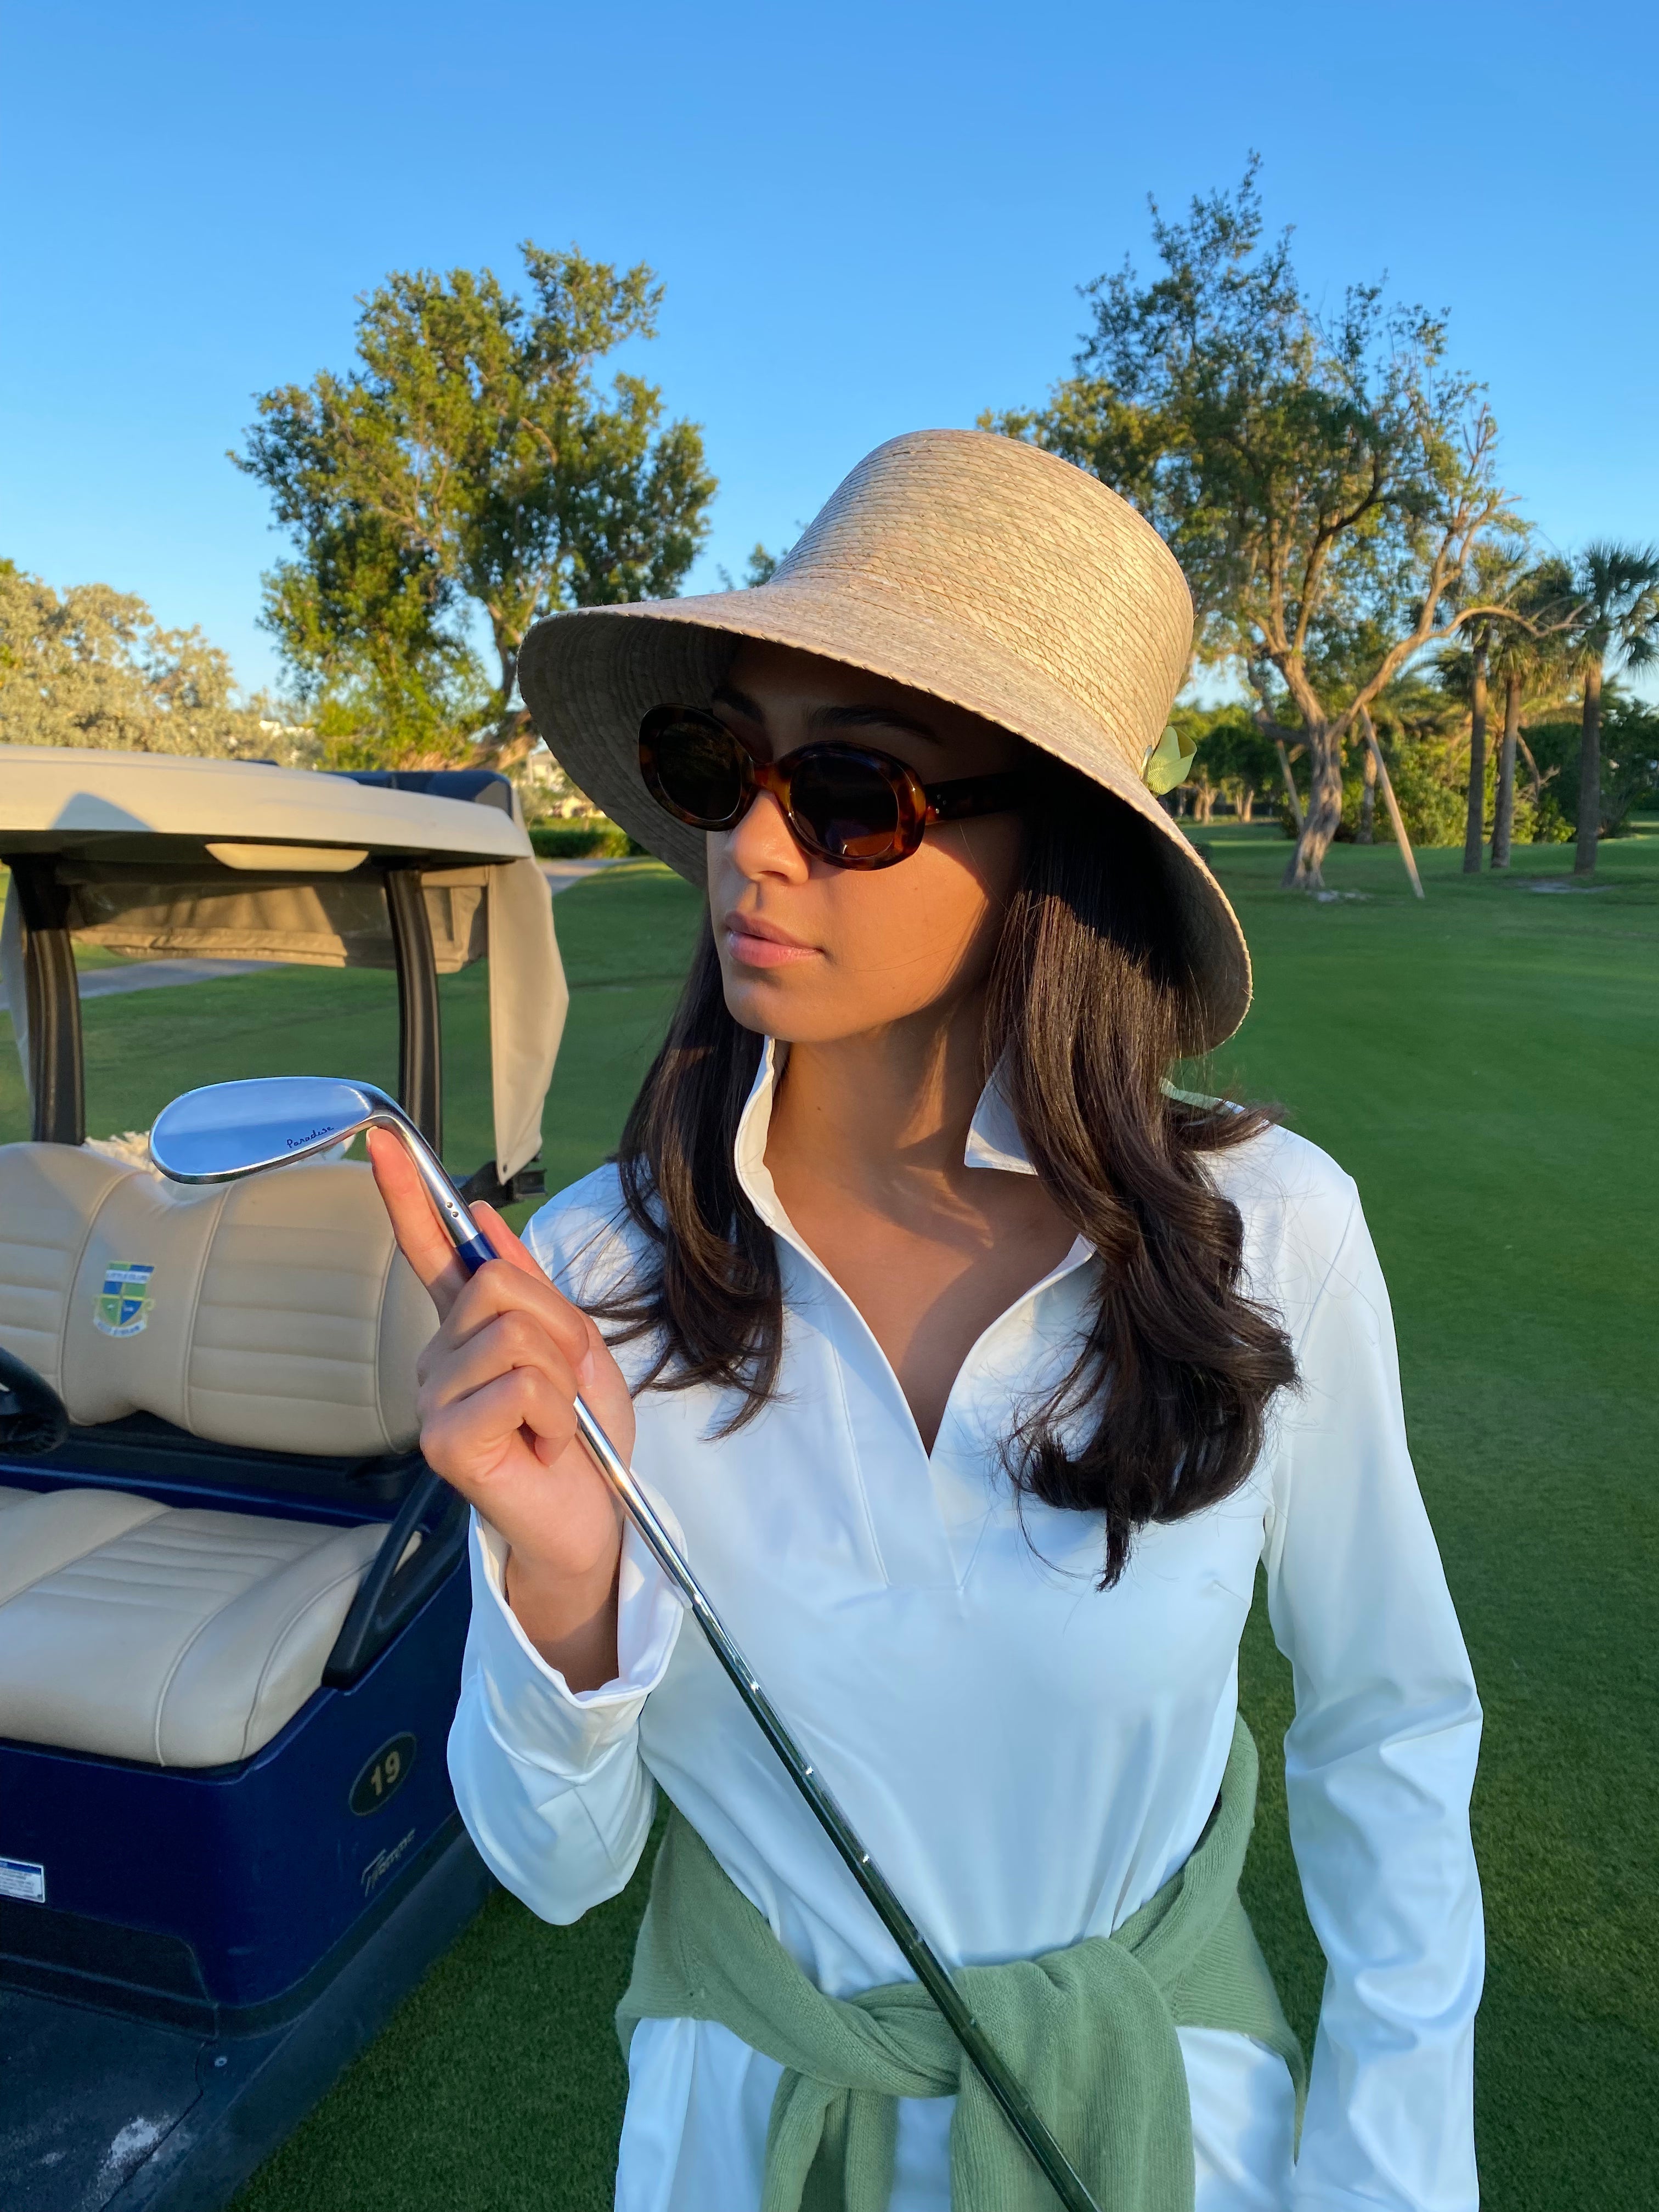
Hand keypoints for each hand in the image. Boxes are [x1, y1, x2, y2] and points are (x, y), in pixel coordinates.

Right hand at [367, 1129, 633, 1686]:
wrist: (596, 1520)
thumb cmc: (583, 1441)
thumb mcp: (575, 1348)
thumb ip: (532, 1288)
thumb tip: (483, 1216)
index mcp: (469, 1331)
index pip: (427, 1250)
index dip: (406, 1193)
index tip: (381, 1141)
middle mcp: (438, 1359)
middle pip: (499, 1285)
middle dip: (558, 1331)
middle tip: (563, 1390)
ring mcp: (434, 1399)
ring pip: (515, 1335)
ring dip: (561, 1381)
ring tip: (553, 1426)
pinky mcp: (443, 1439)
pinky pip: (520, 1386)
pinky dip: (553, 1417)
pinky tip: (541, 1449)